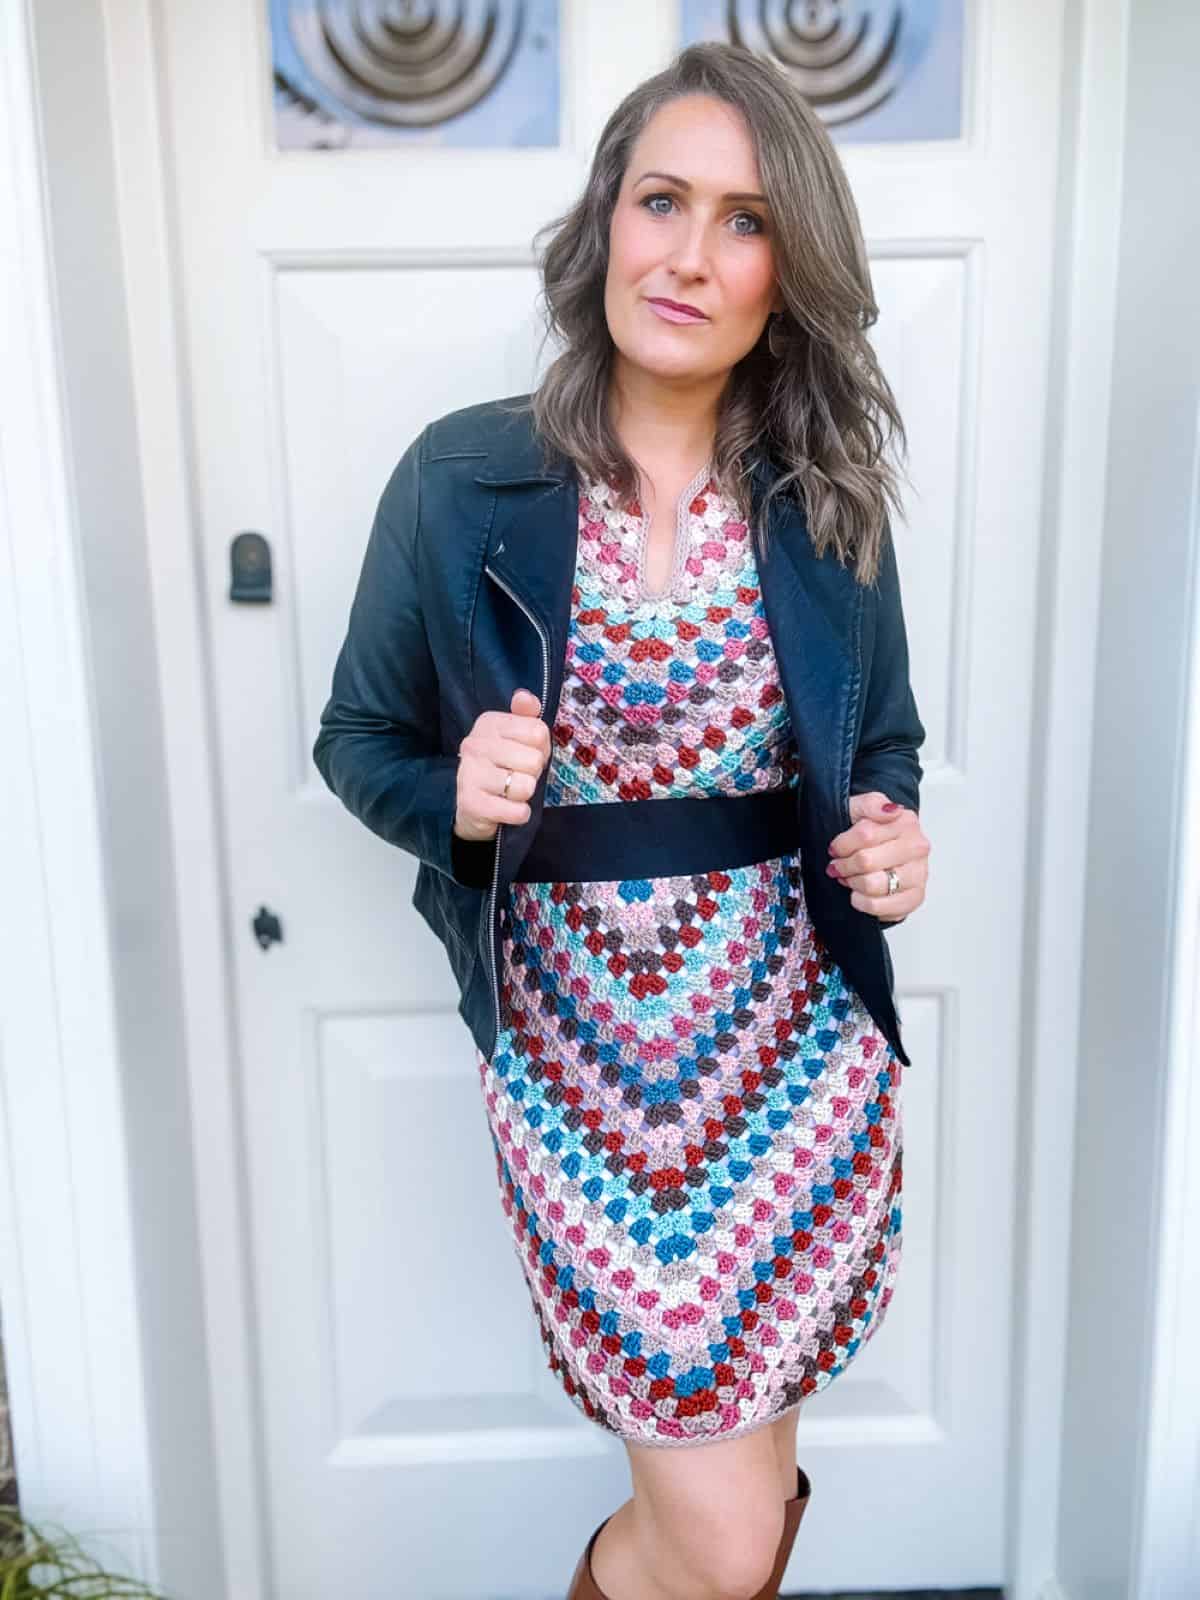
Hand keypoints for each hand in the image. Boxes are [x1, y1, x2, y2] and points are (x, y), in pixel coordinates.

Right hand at [454, 688, 551, 842]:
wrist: (472, 806)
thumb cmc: (502, 767)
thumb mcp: (517, 737)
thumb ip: (526, 715)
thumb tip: (524, 697)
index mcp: (489, 723)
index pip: (538, 732)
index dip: (540, 749)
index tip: (525, 755)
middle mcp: (475, 744)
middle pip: (534, 760)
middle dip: (533, 774)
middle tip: (517, 776)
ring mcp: (470, 773)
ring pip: (526, 786)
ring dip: (525, 795)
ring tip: (511, 792)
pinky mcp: (471, 803)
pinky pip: (517, 811)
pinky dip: (519, 814)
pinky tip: (507, 809)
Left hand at [826, 791, 929, 922]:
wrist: (881, 851)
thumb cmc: (869, 832)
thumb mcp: (860, 808)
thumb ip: (871, 803)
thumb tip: (889, 810)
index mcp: (906, 822)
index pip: (865, 835)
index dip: (842, 845)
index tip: (835, 849)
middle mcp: (917, 848)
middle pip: (866, 861)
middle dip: (844, 865)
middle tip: (839, 866)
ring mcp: (919, 874)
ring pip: (873, 885)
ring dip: (853, 884)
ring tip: (850, 879)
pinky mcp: (915, 897)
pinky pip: (882, 907)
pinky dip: (864, 903)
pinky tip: (859, 895)